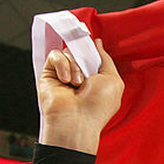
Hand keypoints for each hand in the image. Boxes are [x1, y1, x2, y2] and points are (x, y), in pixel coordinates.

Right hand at [38, 38, 123, 153]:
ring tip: (77, 84)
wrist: (76, 120)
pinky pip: (55, 55)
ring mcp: (64, 73)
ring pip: (68, 52)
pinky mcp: (50, 73)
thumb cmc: (97, 106)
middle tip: (87, 74)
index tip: (93, 45)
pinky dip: (62, 65)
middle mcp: (81, 75)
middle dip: (85, 59)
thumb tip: (98, 43)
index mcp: (97, 77)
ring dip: (75, 66)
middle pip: (81, 50)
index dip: (93, 50)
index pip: (94, 54)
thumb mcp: (113, 80)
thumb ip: (106, 59)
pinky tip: (65, 80)